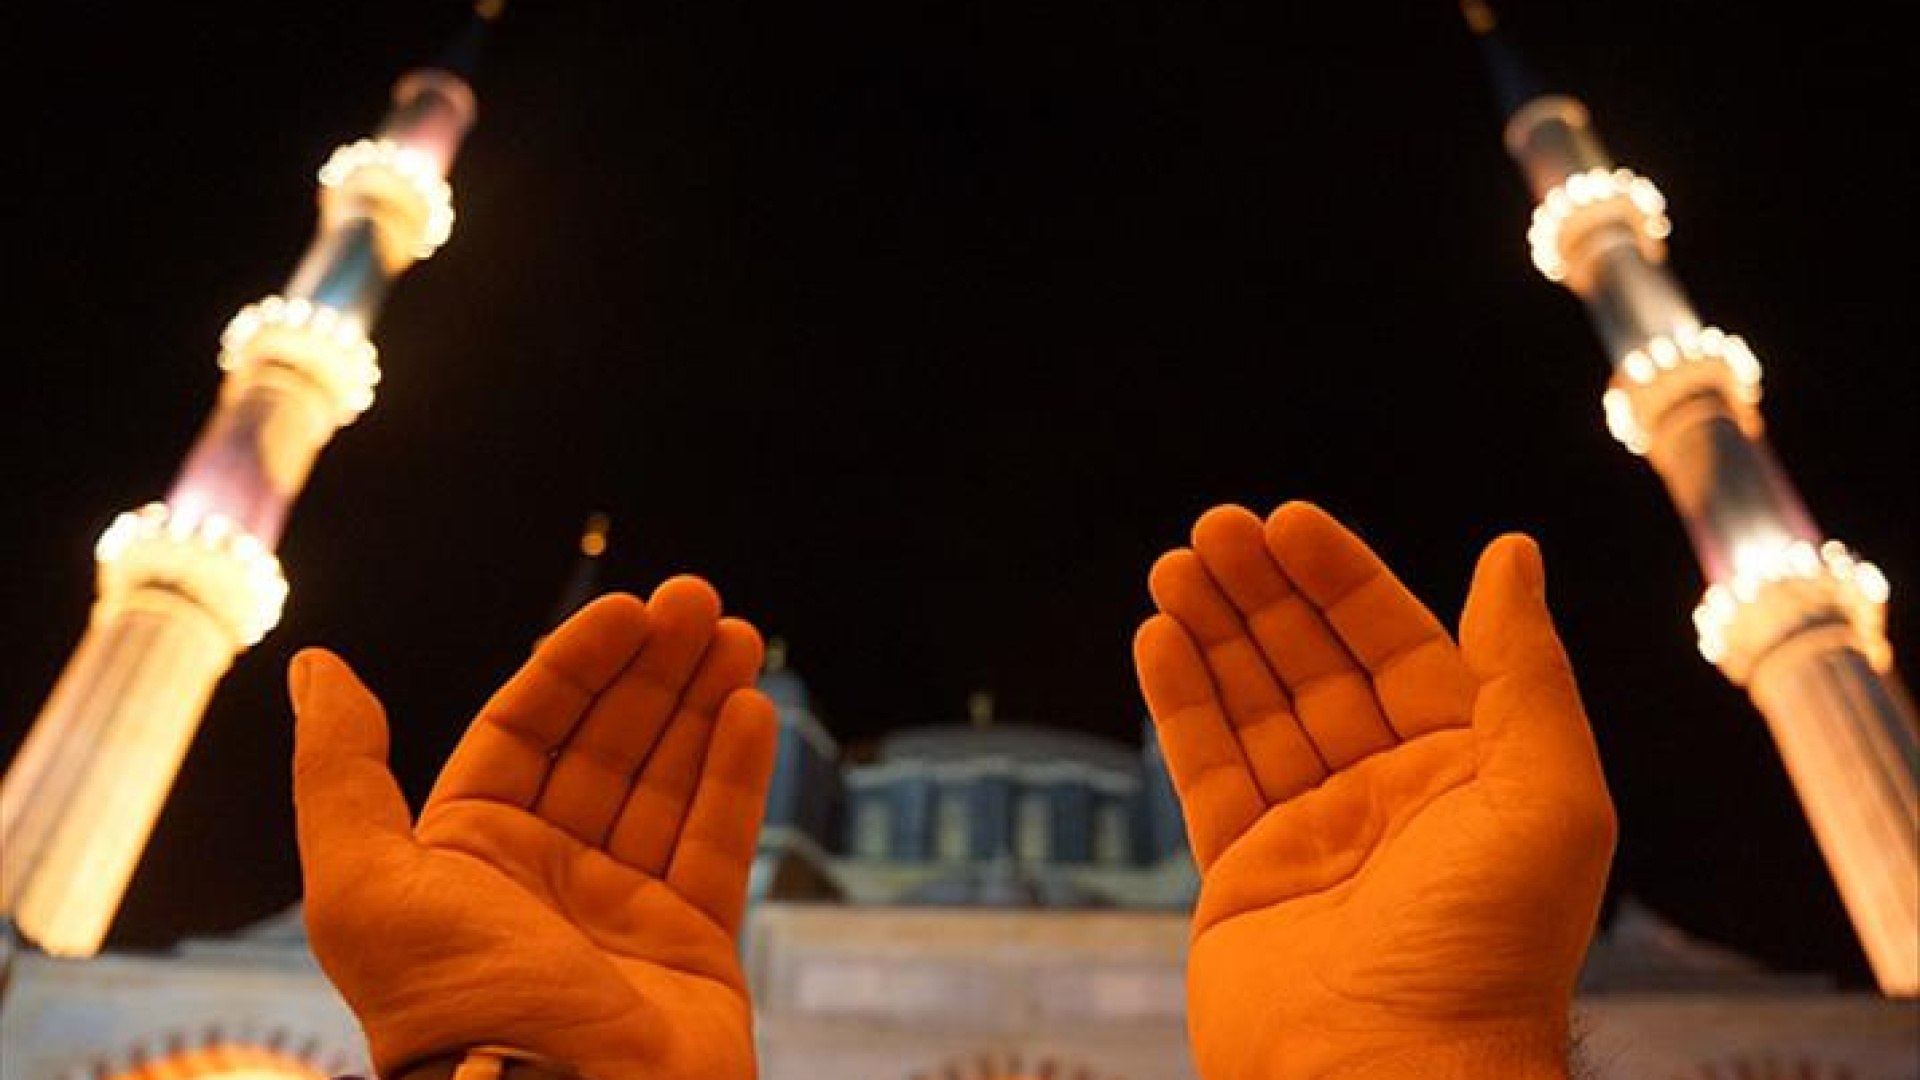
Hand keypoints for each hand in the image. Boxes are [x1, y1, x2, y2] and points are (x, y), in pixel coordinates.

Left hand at [290, 579, 776, 1079]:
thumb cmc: (458, 1008)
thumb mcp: (366, 886)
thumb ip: (340, 773)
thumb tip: (315, 665)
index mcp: (467, 856)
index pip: (526, 730)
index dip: (576, 664)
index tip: (628, 610)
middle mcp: (545, 876)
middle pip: (608, 745)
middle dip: (654, 669)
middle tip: (700, 600)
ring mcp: (623, 910)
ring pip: (669, 783)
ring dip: (703, 704)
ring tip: (739, 635)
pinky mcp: (692, 945)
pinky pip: (717, 843)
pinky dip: (736, 776)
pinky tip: (752, 710)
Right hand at [1134, 503, 1614, 1079]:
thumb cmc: (1488, 952)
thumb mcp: (1544, 796)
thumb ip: (1524, 671)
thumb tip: (1513, 554)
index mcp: (1467, 774)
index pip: (1399, 648)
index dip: (1344, 581)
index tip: (1288, 521)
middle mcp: (1388, 797)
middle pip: (1315, 666)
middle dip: (1264, 594)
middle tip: (1212, 528)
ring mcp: (1312, 836)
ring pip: (1254, 708)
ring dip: (1214, 633)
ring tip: (1174, 566)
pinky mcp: (1243, 877)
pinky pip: (1207, 773)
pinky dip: (1180, 705)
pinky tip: (1157, 640)